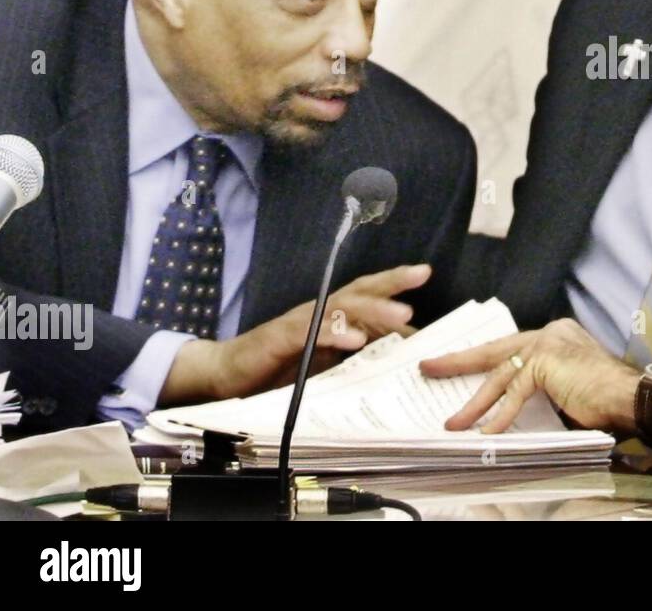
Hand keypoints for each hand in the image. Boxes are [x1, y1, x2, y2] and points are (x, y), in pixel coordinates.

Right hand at [160, 264, 430, 403]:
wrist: (226, 377)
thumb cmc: (279, 369)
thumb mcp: (325, 366)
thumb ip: (355, 360)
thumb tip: (397, 362)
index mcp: (332, 316)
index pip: (367, 294)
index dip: (395, 284)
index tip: (424, 274)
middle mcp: (319, 312)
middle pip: (360, 291)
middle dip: (392, 281)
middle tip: (421, 273)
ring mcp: (300, 322)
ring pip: (342, 308)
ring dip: (374, 310)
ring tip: (403, 314)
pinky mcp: (281, 338)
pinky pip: (312, 333)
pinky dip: (334, 334)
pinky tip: (355, 340)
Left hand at [419, 318, 642, 435]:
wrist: (633, 397)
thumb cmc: (608, 400)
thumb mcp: (567, 389)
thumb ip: (541, 389)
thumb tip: (508, 408)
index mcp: (555, 336)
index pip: (511, 348)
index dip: (483, 361)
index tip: (458, 366)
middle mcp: (549, 333)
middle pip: (495, 351)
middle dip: (459, 362)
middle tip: (429, 367)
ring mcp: (547, 343)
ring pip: (500, 374)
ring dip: (475, 403)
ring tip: (453, 422)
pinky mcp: (546, 361)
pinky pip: (515, 392)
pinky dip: (500, 415)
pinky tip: (486, 433)